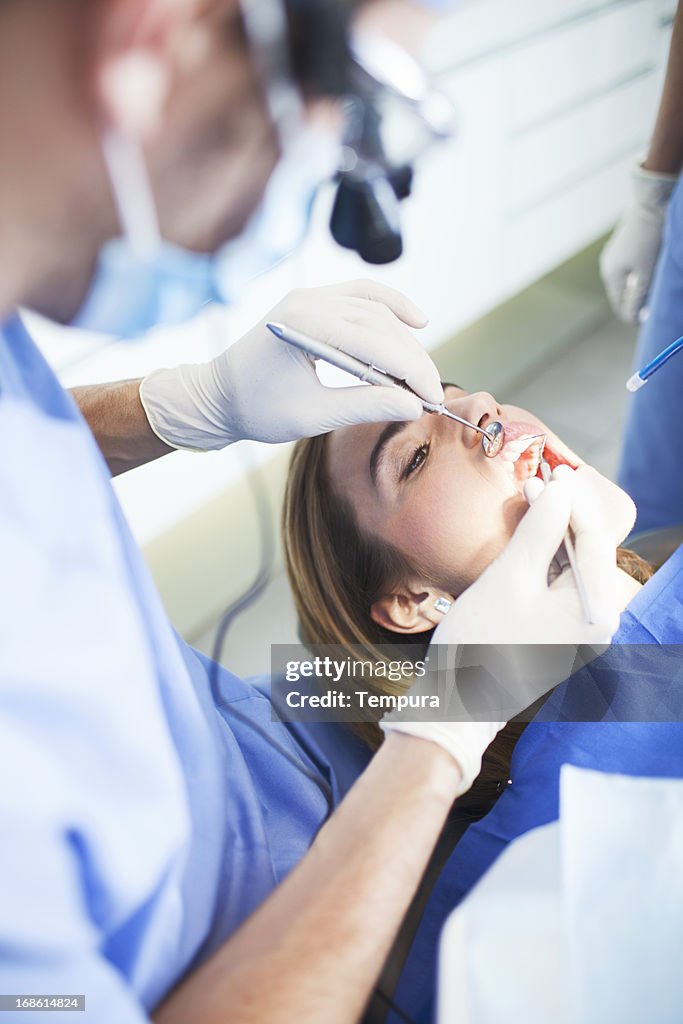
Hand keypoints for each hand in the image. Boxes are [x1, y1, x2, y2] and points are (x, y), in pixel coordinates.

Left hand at [139, 280, 442, 448]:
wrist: (216, 396)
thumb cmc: (257, 410)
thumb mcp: (312, 417)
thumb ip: (364, 406)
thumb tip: (413, 406)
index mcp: (304, 325)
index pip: (375, 341)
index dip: (411, 369)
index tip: (432, 397)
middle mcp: (308, 301)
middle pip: (381, 323)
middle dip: (412, 358)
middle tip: (432, 392)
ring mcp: (310, 296)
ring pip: (375, 308)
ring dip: (404, 339)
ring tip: (421, 374)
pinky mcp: (314, 302)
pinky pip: (362, 296)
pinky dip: (390, 307)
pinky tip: (415, 322)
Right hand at [381, 466, 620, 794]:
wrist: (455, 702)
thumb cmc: (480, 643)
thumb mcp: (510, 578)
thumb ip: (539, 531)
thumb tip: (559, 489)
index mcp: (595, 612)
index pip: (595, 541)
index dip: (573, 501)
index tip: (552, 471)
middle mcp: (595, 621)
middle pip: (588, 551)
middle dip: (563, 513)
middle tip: (539, 479)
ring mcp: (576, 628)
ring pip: (572, 564)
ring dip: (552, 531)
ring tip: (531, 498)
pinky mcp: (555, 630)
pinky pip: (558, 583)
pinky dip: (544, 556)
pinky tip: (528, 534)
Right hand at [599, 162, 677, 323]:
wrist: (652, 201)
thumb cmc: (651, 238)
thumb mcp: (647, 273)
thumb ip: (639, 298)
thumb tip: (633, 320)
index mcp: (611, 275)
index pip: (621, 306)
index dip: (635, 316)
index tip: (651, 320)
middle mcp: (608, 266)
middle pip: (622, 294)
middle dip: (637, 302)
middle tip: (654, 307)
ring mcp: (614, 254)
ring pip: (627, 280)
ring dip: (639, 288)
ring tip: (655, 289)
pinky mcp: (623, 244)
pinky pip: (630, 267)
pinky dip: (640, 274)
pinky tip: (652, 270)